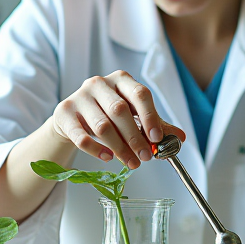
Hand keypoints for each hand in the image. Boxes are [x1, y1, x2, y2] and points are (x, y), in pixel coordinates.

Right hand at [50, 69, 183, 169]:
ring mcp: (79, 97)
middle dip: (135, 137)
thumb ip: (155, 125)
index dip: (150, 117)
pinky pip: (81, 136)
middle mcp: (99, 83)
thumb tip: (180, 138)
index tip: (157, 139)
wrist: (72, 118)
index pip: (140, 94)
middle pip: (120, 111)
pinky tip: (108, 158)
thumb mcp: (133, 115)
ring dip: (119, 148)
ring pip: (102, 125)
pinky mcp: (63, 113)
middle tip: (146, 157)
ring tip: (132, 163)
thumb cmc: (108, 114)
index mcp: (121, 80)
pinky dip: (96, 149)